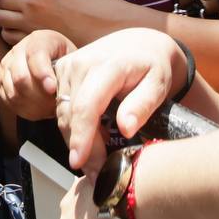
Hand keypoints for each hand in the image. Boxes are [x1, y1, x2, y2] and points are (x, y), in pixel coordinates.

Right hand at [0, 30, 76, 120]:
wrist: (52, 62)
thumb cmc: (65, 61)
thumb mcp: (70, 57)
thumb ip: (66, 68)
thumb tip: (59, 89)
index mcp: (38, 40)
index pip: (35, 54)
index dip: (42, 73)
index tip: (52, 89)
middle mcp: (18, 51)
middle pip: (20, 77)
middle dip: (39, 96)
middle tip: (55, 104)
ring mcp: (6, 67)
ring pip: (14, 92)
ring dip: (33, 106)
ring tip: (50, 108)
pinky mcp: (0, 83)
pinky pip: (9, 102)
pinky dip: (25, 110)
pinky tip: (39, 110)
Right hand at [54, 29, 185, 170]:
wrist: (138, 44)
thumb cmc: (151, 66)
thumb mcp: (158, 84)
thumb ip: (143, 104)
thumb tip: (126, 128)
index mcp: (108, 65)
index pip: (87, 105)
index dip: (82, 136)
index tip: (81, 162)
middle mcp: (81, 63)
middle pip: (71, 115)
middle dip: (82, 148)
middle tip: (97, 174)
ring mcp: (67, 66)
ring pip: (63, 114)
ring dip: (75, 140)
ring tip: (95, 162)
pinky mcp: (60, 72)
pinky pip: (60, 107)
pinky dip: (72, 127)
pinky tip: (89, 140)